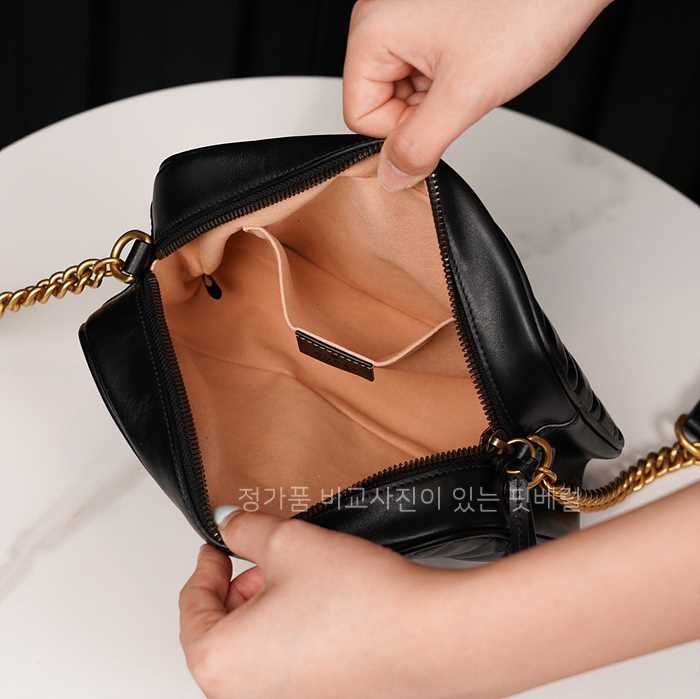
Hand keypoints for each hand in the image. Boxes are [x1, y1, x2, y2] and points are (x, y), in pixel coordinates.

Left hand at [179, 510, 449, 698]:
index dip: (206, 565)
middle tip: (262, 557)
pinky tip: (320, 602)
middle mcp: (245, 695)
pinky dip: (289, 629)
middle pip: (221, 630)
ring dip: (265, 605)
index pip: (192, 606)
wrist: (427, 638)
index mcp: (221, 662)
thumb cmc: (361, 605)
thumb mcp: (288, 543)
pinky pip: (283, 662)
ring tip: (299, 574)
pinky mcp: (315, 698)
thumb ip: (247, 530)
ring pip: (254, 646)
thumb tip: (231, 523)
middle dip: (239, 585)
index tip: (219, 546)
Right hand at [343, 0, 611, 189]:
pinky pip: (424, 69)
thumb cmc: (528, 6)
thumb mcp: (466, 94)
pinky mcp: (431, 17)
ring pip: (406, 89)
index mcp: (374, 29)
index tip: (436, 124)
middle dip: (422, 112)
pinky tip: (477, 62)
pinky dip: (451, 78)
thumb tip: (391, 176)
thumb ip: (420, 145)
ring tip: (474, 69)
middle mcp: (383, 16)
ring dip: (440, 96)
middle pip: (381, 102)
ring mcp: (408, 14)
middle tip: (463, 91)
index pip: (361, 115)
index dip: (399, 133)